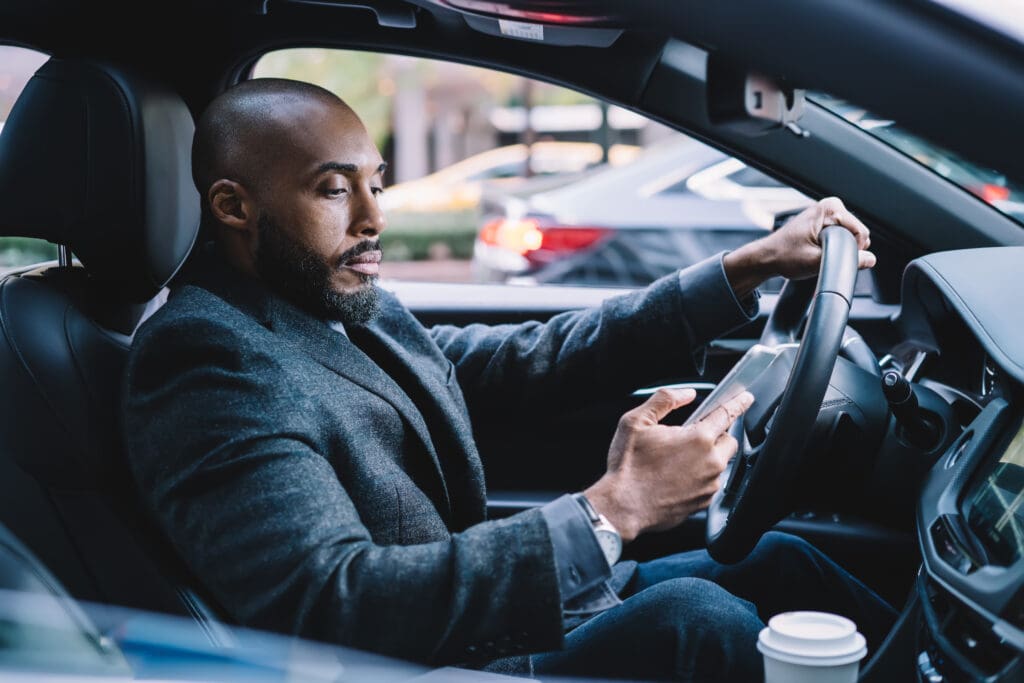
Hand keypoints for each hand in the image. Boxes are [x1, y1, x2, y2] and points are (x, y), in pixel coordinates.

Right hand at [584, 388, 754, 541]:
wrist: (622, 506)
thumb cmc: (628, 466)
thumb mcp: (636, 421)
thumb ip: (664, 400)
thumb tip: (685, 394)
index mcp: (698, 438)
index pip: (726, 414)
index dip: (738, 403)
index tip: (746, 398)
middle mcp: (710, 462)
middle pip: (729, 441)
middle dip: (716, 435)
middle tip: (691, 437)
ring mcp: (709, 485)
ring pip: (720, 464)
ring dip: (707, 457)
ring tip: (677, 460)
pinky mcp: (703, 502)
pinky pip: (710, 484)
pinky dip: (700, 477)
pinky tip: (676, 477)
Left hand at [722, 197, 876, 296]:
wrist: (767, 257)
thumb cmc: (785, 256)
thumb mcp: (816, 262)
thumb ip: (846, 260)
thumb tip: (870, 259)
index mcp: (830, 208)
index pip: (861, 232)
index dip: (853, 250)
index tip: (833, 256)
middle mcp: (830, 206)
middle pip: (857, 234)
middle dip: (845, 249)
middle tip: (822, 256)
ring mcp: (828, 214)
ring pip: (851, 237)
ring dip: (839, 249)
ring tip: (817, 253)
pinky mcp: (825, 222)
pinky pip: (842, 236)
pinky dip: (835, 247)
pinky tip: (818, 251)